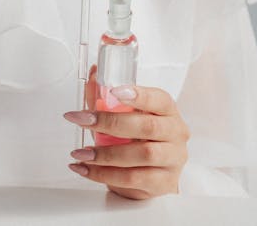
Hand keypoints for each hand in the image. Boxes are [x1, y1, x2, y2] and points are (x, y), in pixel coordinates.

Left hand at [63, 65, 189, 199]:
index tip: (114, 92)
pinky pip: (133, 178)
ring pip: (143, 155)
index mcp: (166, 110)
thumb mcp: (120, 115)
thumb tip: (93, 73)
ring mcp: (173, 158)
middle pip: (148, 126)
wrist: (147, 175)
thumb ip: (104, 95)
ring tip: (81, 152)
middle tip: (83, 120)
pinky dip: (104, 174)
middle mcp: (175, 132)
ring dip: (106, 153)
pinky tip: (85, 168)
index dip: (138, 95)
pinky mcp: (164, 182)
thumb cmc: (135, 138)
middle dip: (110, 122)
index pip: (159, 99)